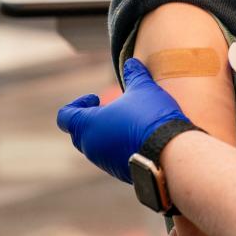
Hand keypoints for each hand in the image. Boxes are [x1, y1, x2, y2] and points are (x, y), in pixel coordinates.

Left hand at [57, 58, 190, 182]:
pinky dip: (119, 147)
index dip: (77, 104)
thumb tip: (131, 63)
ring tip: (128, 122)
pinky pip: (112, 157)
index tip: (95, 98)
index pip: (65, 116)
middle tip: (112, 109)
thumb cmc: (150, 118)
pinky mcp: (119, 172)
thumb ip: (134, 75)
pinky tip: (139, 138)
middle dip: (92, 118)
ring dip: (106, 133)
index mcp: (88, 125)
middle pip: (78, 132)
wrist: (170, 152)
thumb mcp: (143, 89)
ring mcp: (104, 161)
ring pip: (96, 146)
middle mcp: (91, 146)